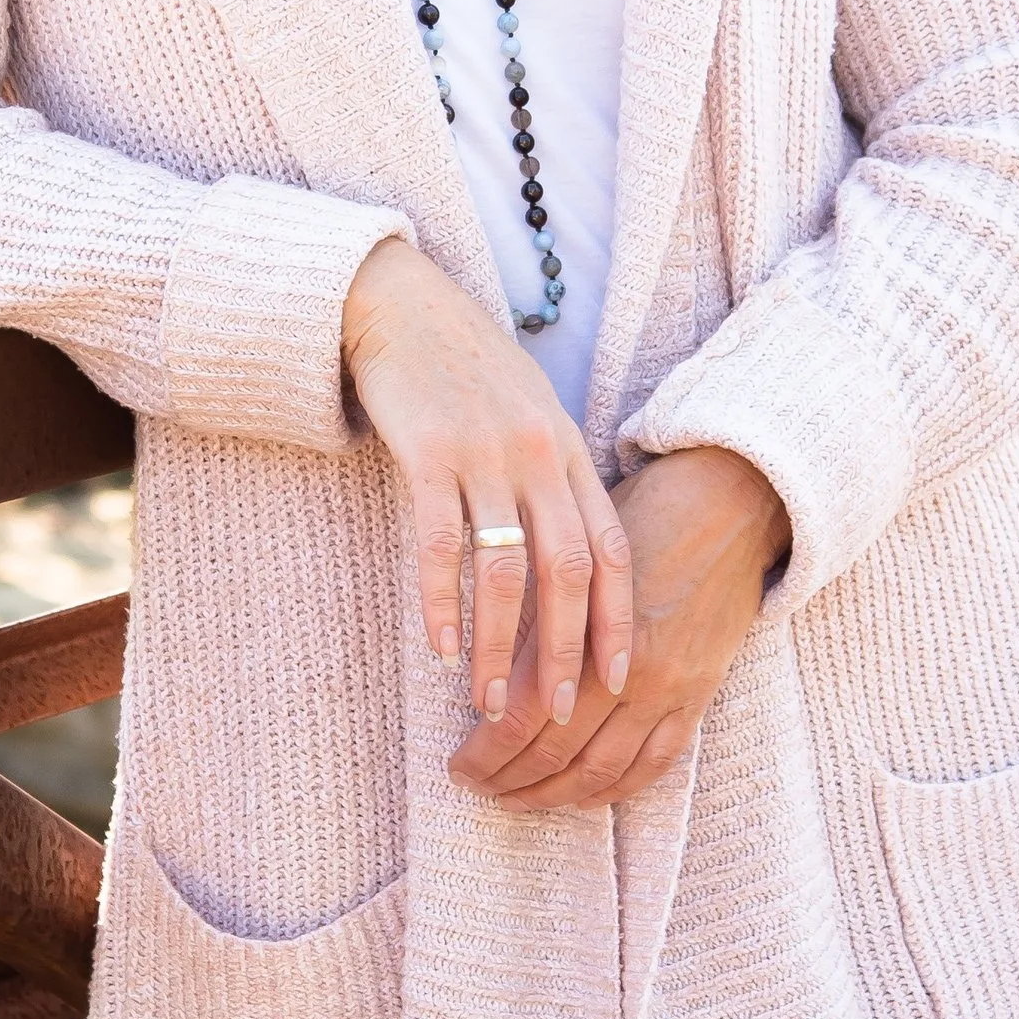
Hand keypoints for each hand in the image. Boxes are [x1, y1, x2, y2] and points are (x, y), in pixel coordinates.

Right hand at [341, 236, 632, 729]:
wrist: (400, 304)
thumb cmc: (465, 369)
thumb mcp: (530, 415)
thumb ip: (553, 479)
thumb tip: (571, 562)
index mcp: (568, 451)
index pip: (611, 550)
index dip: (618, 620)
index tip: (617, 681)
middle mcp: (537, 453)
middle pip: (568, 570)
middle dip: (565, 651)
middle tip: (555, 713)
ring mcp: (484, 452)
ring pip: (505, 569)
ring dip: (498, 645)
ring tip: (487, 701)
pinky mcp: (428, 451)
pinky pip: (441, 543)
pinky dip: (442, 603)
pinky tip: (439, 649)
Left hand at [449, 444, 789, 811]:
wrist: (726, 506)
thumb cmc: (639, 519)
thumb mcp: (571, 558)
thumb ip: (533, 619)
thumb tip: (485, 679)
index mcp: (587, 629)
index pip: (522, 716)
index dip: (484, 752)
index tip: (455, 764)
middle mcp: (629, 668)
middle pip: (556, 750)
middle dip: (507, 778)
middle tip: (474, 786)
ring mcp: (670, 689)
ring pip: (602, 770)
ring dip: (552, 795)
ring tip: (516, 798)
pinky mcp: (699, 697)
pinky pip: (656, 765)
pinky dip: (615, 790)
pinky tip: (582, 797)